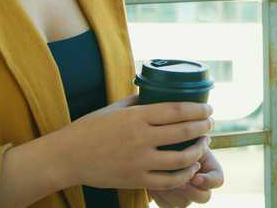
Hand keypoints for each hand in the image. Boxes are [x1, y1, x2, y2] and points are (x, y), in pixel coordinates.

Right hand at [58, 95, 214, 190]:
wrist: (67, 157)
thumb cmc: (90, 128)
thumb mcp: (114, 108)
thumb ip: (138, 103)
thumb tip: (158, 95)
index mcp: (136, 116)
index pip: (177, 110)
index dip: (198, 109)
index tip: (208, 108)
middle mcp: (140, 138)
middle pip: (184, 132)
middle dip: (203, 127)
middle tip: (210, 124)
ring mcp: (139, 161)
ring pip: (182, 159)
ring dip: (198, 150)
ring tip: (203, 144)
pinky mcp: (136, 179)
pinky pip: (169, 180)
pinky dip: (185, 174)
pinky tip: (191, 167)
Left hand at [150, 144, 224, 206]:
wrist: (154, 147)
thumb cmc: (173, 138)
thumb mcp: (186, 137)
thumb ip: (195, 141)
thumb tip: (206, 139)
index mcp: (209, 169)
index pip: (218, 180)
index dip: (208, 180)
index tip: (194, 173)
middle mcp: (200, 185)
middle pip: (204, 197)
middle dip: (191, 190)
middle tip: (178, 182)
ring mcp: (186, 195)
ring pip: (184, 203)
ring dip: (172, 191)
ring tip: (160, 176)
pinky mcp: (169, 201)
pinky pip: (168, 205)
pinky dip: (160, 195)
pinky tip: (153, 181)